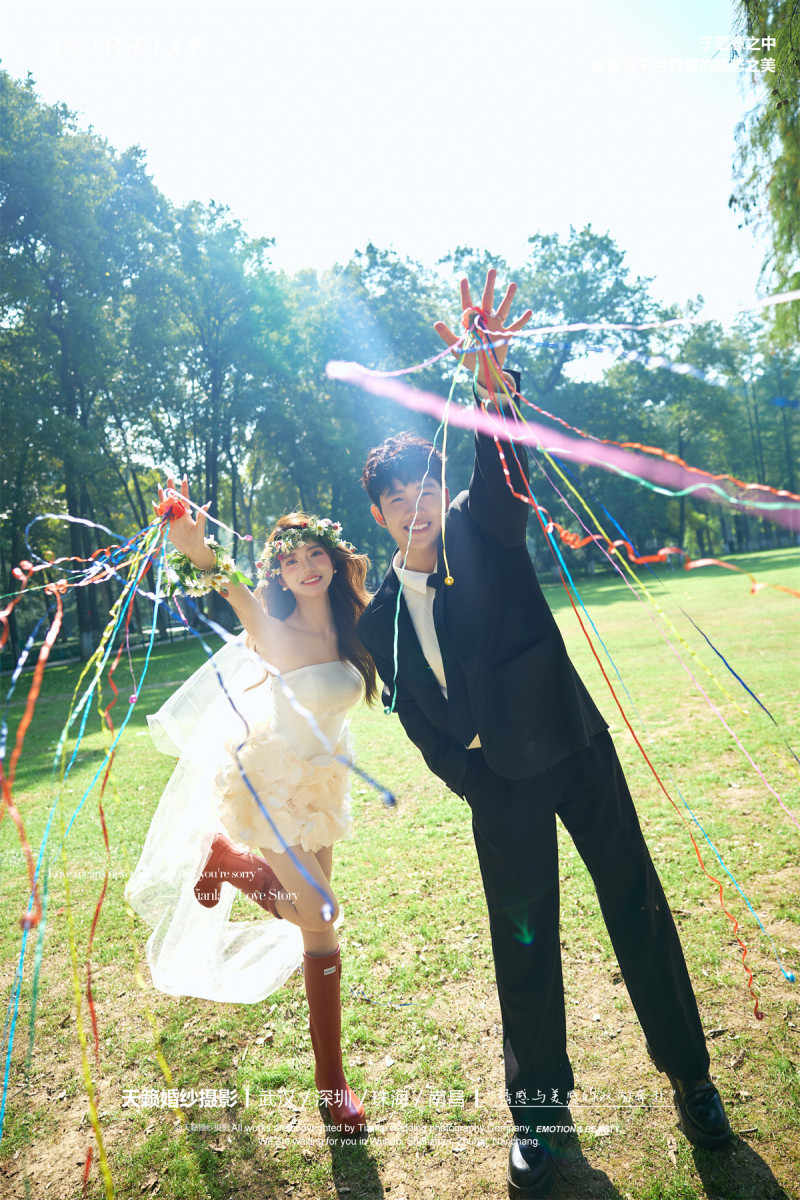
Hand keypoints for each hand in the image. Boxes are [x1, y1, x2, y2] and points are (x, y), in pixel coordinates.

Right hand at [155, 476, 214, 568]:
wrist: (192, 549)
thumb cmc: (198, 538)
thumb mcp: (200, 527)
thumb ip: (201, 516)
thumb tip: (207, 504)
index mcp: (187, 512)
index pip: (185, 497)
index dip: (184, 488)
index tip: (184, 477)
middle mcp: (179, 514)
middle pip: (173, 498)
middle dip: (171, 488)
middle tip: (169, 476)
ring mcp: (172, 519)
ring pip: (166, 505)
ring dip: (162, 496)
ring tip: (159, 486)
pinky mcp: (167, 526)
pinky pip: (161, 516)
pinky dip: (157, 510)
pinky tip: (154, 503)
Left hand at [434, 267, 531, 386]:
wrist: (483, 370)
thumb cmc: (468, 357)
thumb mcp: (456, 347)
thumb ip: (447, 335)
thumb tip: (436, 323)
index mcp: (472, 322)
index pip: (468, 304)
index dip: (465, 292)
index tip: (463, 279)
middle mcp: (485, 320)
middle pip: (487, 299)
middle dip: (489, 285)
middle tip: (492, 270)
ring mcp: (496, 327)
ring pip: (503, 309)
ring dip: (508, 297)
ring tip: (513, 284)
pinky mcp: (505, 336)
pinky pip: (515, 327)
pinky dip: (522, 320)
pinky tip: (529, 311)